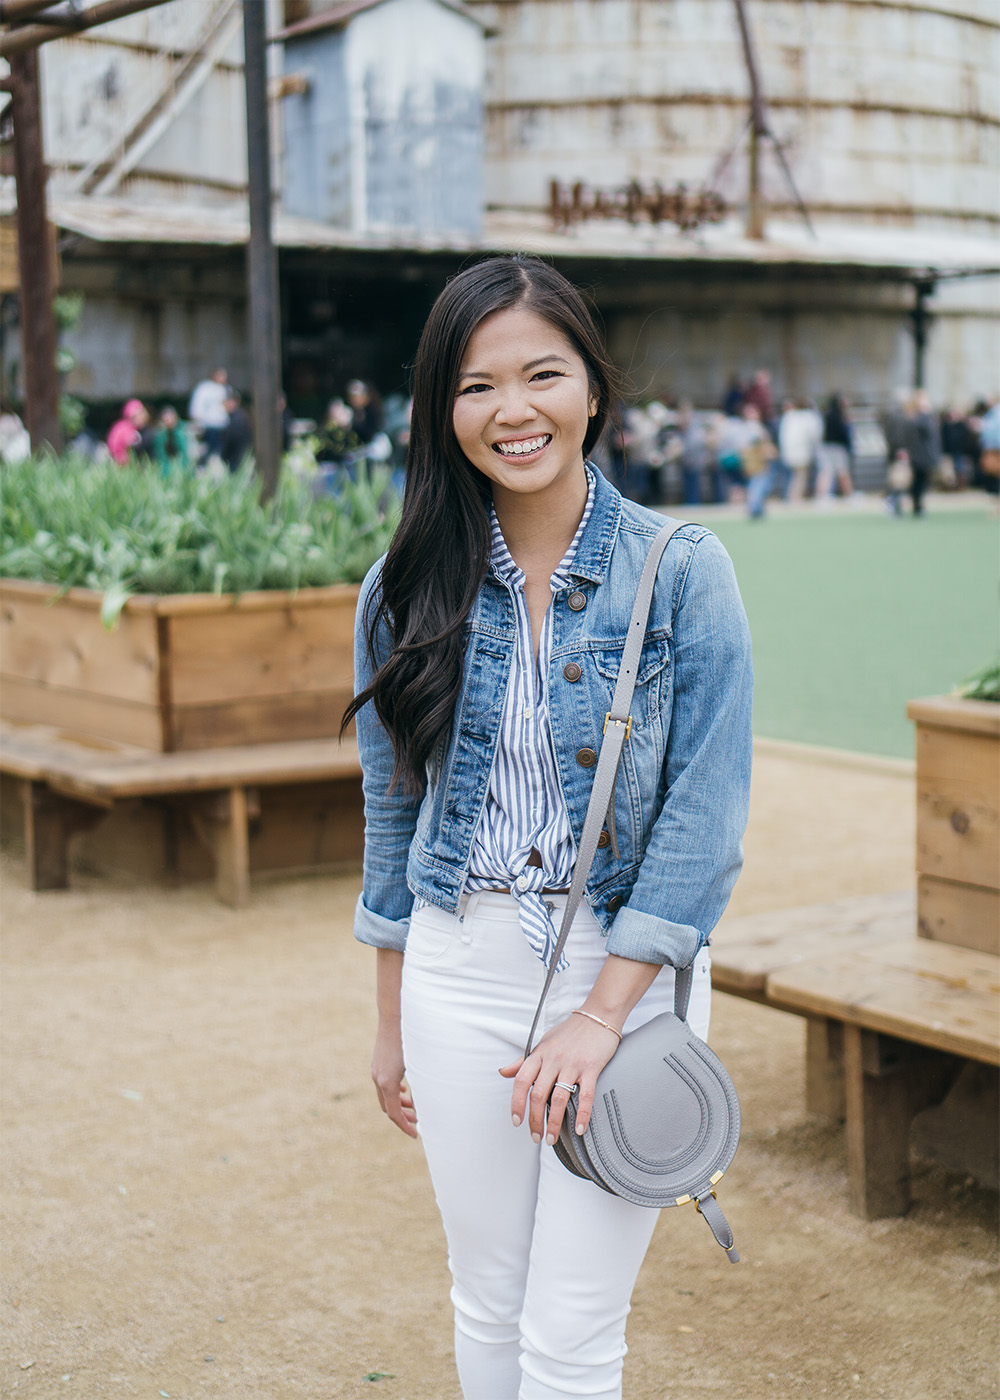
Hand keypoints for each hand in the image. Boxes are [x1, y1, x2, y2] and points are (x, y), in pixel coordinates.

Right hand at [371, 1021, 417, 1138]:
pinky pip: (383, 1084)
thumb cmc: (410, 1038)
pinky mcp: (378, 1062)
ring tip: (414, 1106)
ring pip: (384, 1096)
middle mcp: (378, 1078)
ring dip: (399, 1104)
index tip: (416, 1134)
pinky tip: (404, 1090)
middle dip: (403, 1117)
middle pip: (387, 1108)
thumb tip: (431, 1103)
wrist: (394, 1014)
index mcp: (387, 1082)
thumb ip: (422, 1084)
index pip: (394, 1114)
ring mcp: (376, 1070)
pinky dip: (393, 1092)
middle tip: (418, 1122)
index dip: (405, 1126)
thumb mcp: (419, 1063)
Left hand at [499, 1013, 620, 1145]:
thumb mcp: (543, 1043)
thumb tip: (504, 1072)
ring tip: (551, 1139)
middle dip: (534, 1120)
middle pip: (537, 1094)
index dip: (516, 1103)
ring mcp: (572, 1064)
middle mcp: (553, 1060)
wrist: (598, 1016)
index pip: (521, 1081)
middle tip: (536, 1137)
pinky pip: (585, 1095)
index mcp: (539, 1054)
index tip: (516, 1121)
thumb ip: (524, 1060)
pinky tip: (579, 1129)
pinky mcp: (591, 1067)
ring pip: (558, 1098)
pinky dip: (582, 1114)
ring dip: (553, 1123)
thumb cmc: (570, 1032)